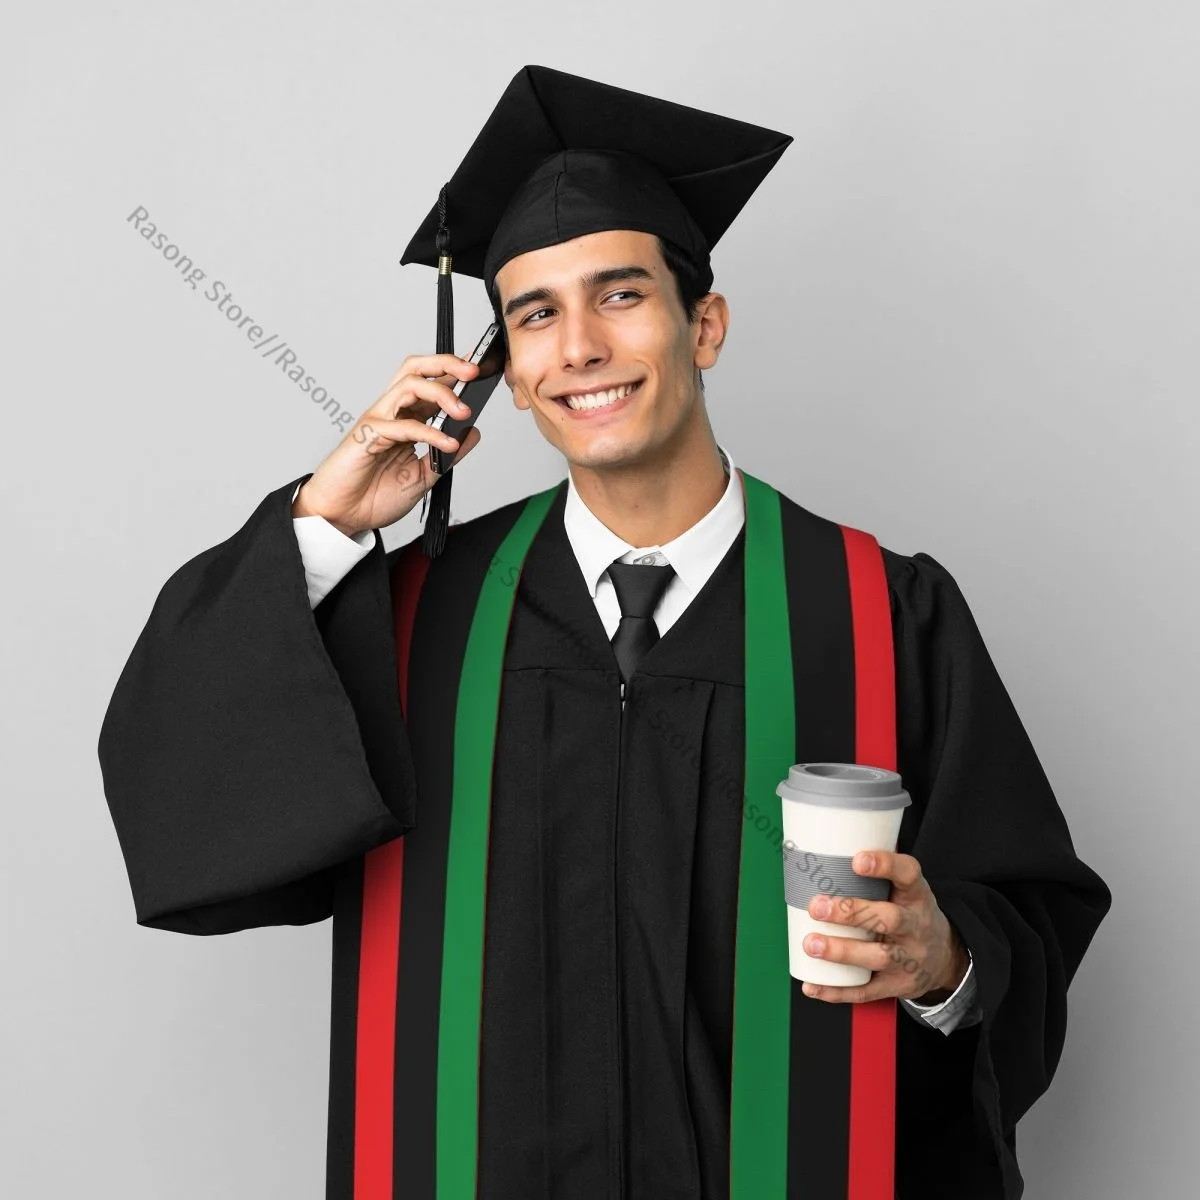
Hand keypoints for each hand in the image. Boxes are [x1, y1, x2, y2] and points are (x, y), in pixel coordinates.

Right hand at [292, 353, 483, 536]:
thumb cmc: (375, 495)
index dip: (454, 372)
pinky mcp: (367, 435)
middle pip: (416, 369)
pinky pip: (403, 426)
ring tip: (464, 411)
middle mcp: (391, 412)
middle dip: (446, 363)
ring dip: (441, 393)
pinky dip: (429, 433)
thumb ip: (447, 454)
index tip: (481, 370)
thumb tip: (473, 432)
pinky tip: (448, 444)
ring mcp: (378, 419)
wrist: (343, 517)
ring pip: (409, 385)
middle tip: (474, 371)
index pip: (430, 383)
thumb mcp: (425, 474)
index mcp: (405, 417)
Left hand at [799, 851, 969, 1005]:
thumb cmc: (910, 914)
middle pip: (888, 919)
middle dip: (850, 912)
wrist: (944, 957)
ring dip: (841, 951)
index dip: (885, 865)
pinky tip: (812, 986)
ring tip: (811, 944)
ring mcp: (908, 959)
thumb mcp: (906, 890)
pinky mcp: (898, 986)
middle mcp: (915, 926)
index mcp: (917, 896)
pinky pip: (867, 991)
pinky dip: (837, 991)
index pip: (909, 874)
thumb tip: (823, 851)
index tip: (857, 860)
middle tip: (817, 907)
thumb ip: (876, 875)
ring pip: (877, 957)